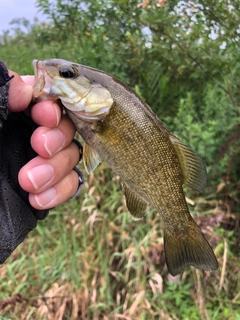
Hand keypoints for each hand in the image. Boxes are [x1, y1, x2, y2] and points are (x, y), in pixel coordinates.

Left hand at [8, 71, 81, 209]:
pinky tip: (38, 200)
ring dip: (56, 168)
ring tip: (29, 182)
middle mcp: (30, 135)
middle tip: (39, 147)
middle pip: (66, 127)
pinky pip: (71, 184)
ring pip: (71, 155)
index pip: (47, 100)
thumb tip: (25, 89)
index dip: (52, 107)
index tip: (43, 116)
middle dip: (57, 137)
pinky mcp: (48, 187)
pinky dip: (60, 190)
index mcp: (12, 114)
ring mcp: (42, 161)